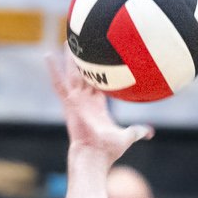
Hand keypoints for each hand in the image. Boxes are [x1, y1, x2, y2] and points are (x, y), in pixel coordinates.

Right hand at [52, 55, 152, 169]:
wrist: (95, 156)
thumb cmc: (108, 150)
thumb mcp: (127, 137)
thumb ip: (137, 131)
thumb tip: (150, 133)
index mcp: (96, 107)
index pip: (97, 85)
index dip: (98, 73)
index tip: (100, 60)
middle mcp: (84, 102)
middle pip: (83, 76)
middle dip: (82, 62)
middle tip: (81, 45)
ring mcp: (75, 101)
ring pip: (72, 74)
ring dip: (70, 58)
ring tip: (68, 41)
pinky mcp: (69, 102)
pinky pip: (59, 83)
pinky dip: (53, 69)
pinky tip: (48, 55)